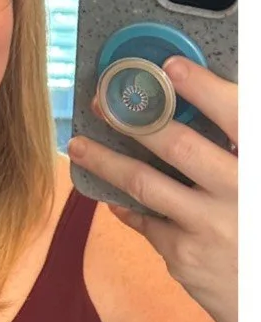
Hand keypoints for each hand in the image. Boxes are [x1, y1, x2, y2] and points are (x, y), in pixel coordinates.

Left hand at [68, 57, 236, 321]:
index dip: (203, 89)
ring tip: (79, 146)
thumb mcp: (255, 184)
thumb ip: (236, 152)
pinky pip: (144, 221)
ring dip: (106, 161)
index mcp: (258, 165)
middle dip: (135, 120)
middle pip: (178, 146)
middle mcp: (238, 190)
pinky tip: (110, 193)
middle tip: (101, 102)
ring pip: (145, 184)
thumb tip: (198, 111)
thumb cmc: (254, 228)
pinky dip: (125, 205)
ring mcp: (207, 224)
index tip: (170, 68)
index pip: (236, 116)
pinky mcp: (182, 254)